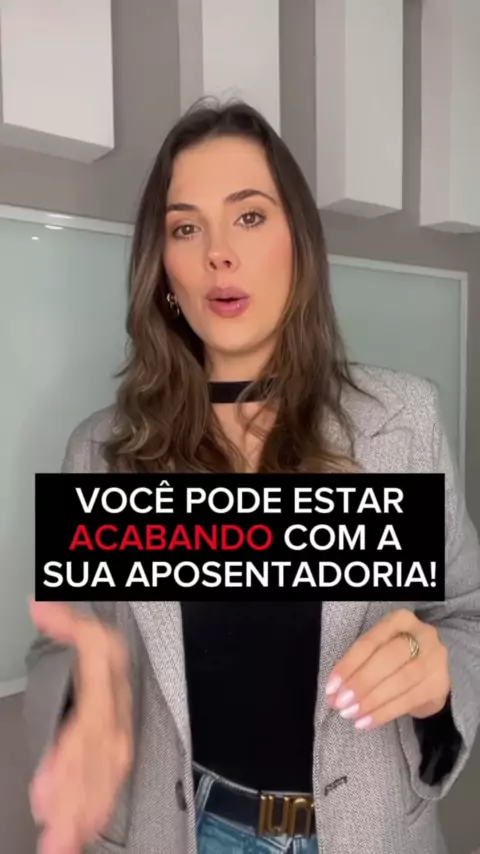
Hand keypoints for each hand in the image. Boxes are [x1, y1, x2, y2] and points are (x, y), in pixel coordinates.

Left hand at [28, 600, 132, 853]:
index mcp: (108, 685)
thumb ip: (66, 623)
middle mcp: (116, 716)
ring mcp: (118, 737)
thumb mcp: (88, 630)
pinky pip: (110, 783)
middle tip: (51, 834)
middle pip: (93, 765)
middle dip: (72, 800)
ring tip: (59, 842)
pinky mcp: (117, 753)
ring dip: (82, 813)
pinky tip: (81, 830)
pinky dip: (96, 809)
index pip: (89, 722)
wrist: (127, 658)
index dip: (66, 758)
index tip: (42, 789)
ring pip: (102, 780)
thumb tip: (38, 606)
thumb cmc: (103, 651)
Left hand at [325, 608, 449, 729]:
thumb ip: (358, 665)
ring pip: (399, 682)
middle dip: (361, 683)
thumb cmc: (396, 657)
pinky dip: (384, 713)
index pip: (370, 642)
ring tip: (351, 714)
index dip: (349, 665)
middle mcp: (422, 635)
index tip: (331, 687)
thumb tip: (333, 692)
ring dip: (371, 701)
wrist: (430, 669)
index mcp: (401, 620)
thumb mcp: (379, 649)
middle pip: (388, 659)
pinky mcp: (439, 685)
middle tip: (341, 703)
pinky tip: (367, 722)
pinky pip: (408, 701)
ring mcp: (434, 660)